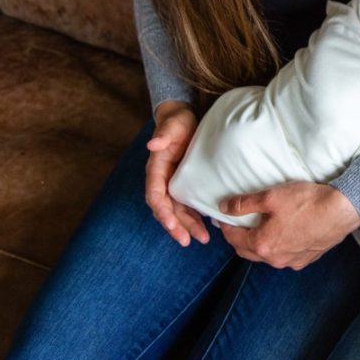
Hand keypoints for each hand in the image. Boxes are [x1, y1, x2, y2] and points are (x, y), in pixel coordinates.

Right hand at [145, 100, 208, 246]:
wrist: (184, 119)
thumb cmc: (176, 122)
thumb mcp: (172, 125)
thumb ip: (163, 134)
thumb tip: (152, 145)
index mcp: (156, 169)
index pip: (155, 195)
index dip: (162, 211)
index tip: (171, 224)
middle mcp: (163, 180)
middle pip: (166, 209)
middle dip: (176, 226)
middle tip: (188, 241)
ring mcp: (174, 184)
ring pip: (178, 211)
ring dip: (187, 226)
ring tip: (202, 239)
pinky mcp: (186, 184)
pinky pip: (188, 205)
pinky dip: (195, 217)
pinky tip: (207, 227)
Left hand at [218, 181, 359, 269]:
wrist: (342, 210)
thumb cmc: (307, 202)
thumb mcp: (271, 197)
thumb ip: (245, 204)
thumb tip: (224, 207)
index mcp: (263, 244)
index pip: (234, 238)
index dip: (226, 226)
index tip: (224, 216)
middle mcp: (276, 259)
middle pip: (247, 251)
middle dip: (239, 238)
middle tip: (238, 223)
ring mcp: (292, 261)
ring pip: (267, 256)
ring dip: (259, 244)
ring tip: (261, 227)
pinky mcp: (307, 259)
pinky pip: (285, 256)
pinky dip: (279, 247)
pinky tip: (284, 234)